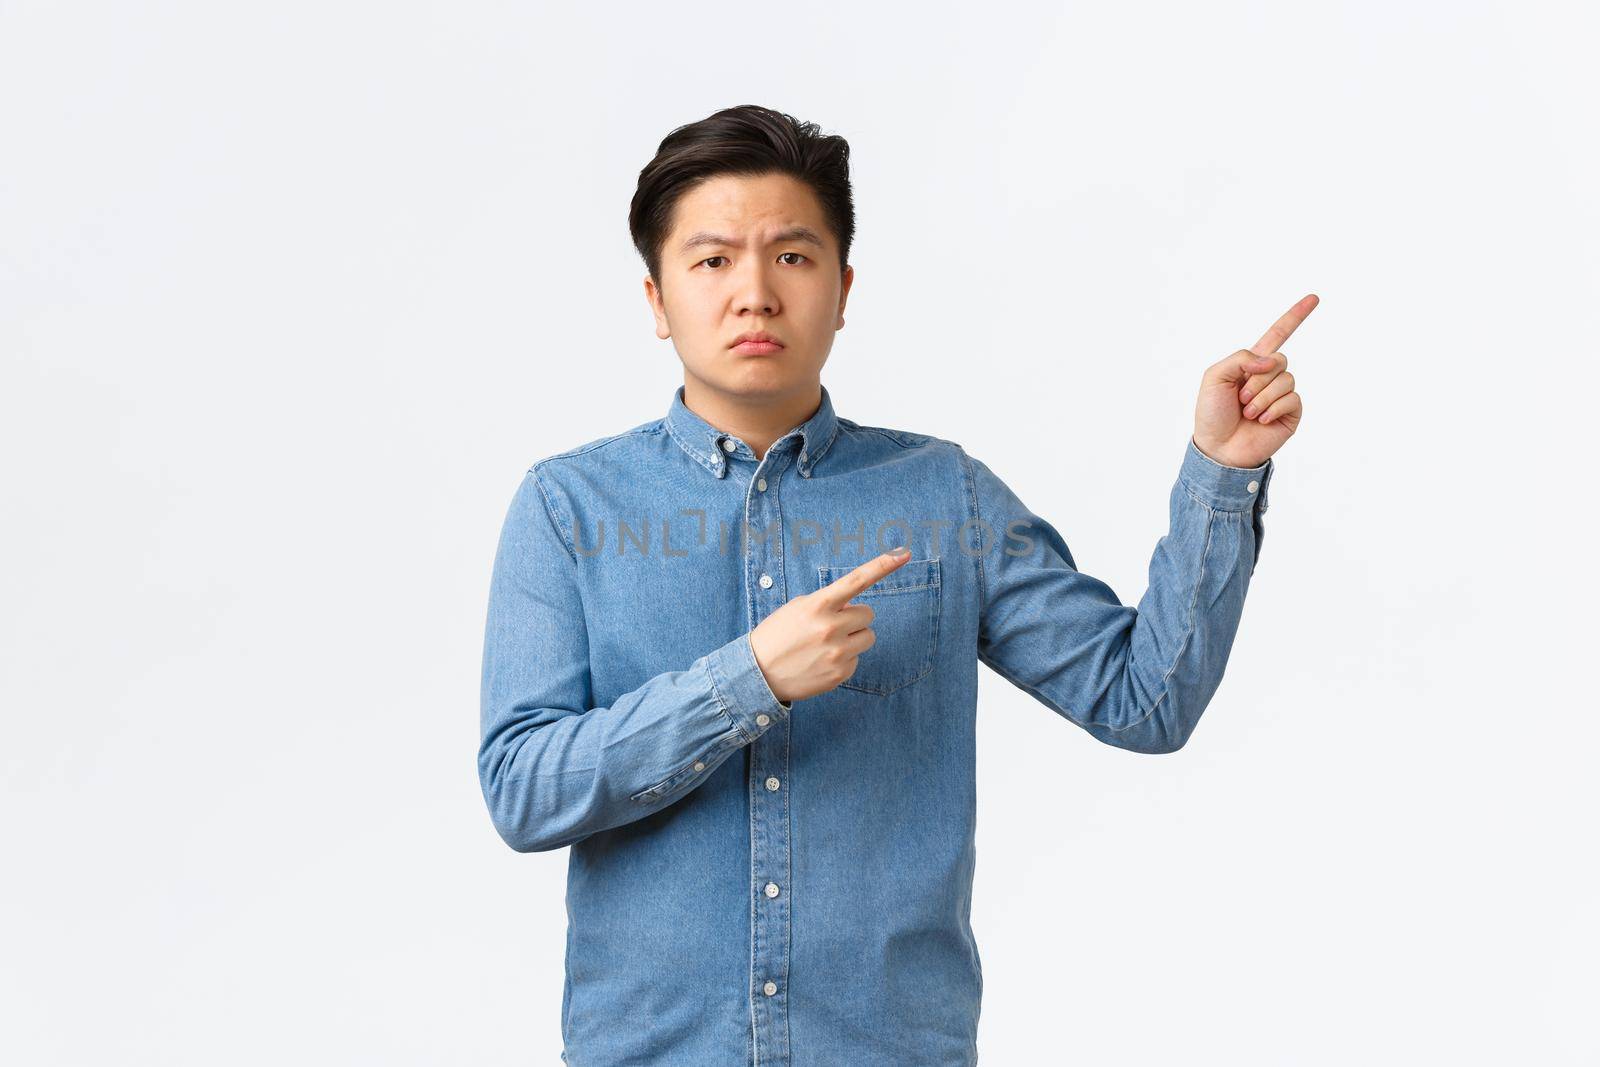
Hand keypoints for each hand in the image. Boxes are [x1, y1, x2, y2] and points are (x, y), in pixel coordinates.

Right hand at [749, 547, 911, 702]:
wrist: (758, 673)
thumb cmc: (778, 635)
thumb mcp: (798, 608)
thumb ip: (828, 603)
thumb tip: (854, 609)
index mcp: (818, 605)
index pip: (856, 580)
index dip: (882, 565)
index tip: (904, 553)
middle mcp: (831, 627)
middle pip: (868, 614)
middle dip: (854, 618)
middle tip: (832, 625)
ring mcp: (837, 653)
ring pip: (868, 637)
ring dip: (854, 637)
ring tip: (827, 644)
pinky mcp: (840, 674)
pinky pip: (857, 659)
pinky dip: (844, 659)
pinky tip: (822, 662)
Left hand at [1192, 293, 1316, 468]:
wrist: (1218, 448)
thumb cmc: (1212, 413)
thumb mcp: (1215, 376)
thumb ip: (1241, 358)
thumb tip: (1272, 361)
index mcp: (1252, 364)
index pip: (1278, 334)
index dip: (1295, 316)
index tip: (1314, 297)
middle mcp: (1270, 376)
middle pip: (1280, 359)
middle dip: (1257, 379)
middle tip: (1240, 399)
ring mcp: (1282, 395)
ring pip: (1286, 379)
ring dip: (1262, 397)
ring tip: (1248, 412)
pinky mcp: (1291, 413)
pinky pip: (1292, 398)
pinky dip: (1273, 408)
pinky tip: (1262, 420)